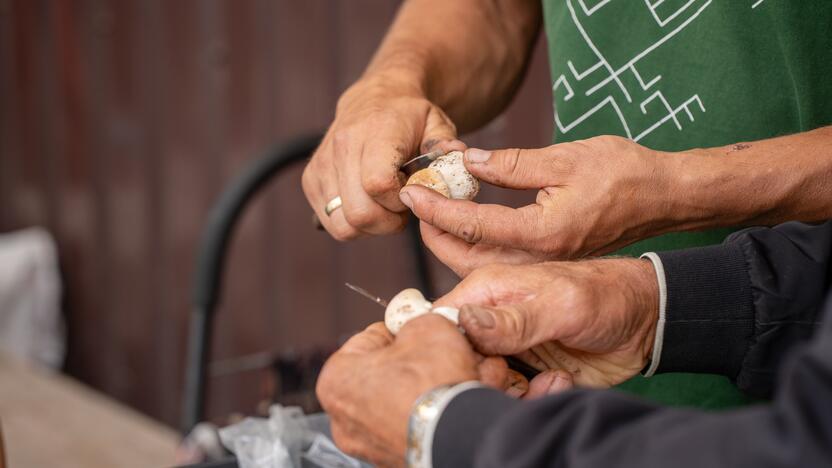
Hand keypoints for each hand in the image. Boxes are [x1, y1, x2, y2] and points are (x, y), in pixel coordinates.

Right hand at [302, 75, 464, 239]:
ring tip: (384, 204)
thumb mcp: (437, 122)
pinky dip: (352, 223)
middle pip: (359, 214)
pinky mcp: (311, 180)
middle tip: (402, 205)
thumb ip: (446, 144)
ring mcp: (322, 165)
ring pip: (342, 225)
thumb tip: (458, 158)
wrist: (376, 98)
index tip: (412, 191)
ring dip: (370, 226)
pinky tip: (368, 202)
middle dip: (388, 221)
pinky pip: (330, 222)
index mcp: (375, 131)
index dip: (399, 201)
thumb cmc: (411, 116)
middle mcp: (342, 147)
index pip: (377, 185)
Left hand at [316, 316, 571, 465]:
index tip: (419, 326)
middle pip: (392, 372)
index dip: (402, 328)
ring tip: (467, 368)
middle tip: (446, 348)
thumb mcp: (427, 325)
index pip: (370, 338)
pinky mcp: (399, 457)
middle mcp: (346, 417)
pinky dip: (444, 408)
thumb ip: (417, 321)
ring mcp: (371, 443)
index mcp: (337, 379)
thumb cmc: (433, 383)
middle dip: (424, 359)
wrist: (460, 433)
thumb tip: (422, 326)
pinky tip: (469, 393)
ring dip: (439, 382)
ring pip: (410, 399)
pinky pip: (423, 422)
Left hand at [398, 135, 678, 275]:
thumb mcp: (565, 158)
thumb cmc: (624, 173)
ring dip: (453, 242)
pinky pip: (501, 261)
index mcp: (544, 232)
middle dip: (435, 234)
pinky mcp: (550, 261)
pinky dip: (476, 245)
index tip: (411, 192)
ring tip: (432, 213)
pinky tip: (466, 224)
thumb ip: (512, 164)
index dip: (437, 209)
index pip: (474, 225)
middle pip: (469, 258)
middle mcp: (541, 257)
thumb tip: (469, 163)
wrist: (665, 197)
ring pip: (483, 264)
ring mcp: (546, 264)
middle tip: (415, 204)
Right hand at [433, 258, 658, 387]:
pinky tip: (559, 383)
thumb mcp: (561, 304)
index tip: (476, 363)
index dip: (447, 347)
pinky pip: (512, 396)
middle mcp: (490, 321)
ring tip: (548, 380)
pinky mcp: (525, 372)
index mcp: (486, 291)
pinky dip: (534, 399)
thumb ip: (514, 318)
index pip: (440, 322)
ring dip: (511, 392)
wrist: (644, 322)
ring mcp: (507, 348)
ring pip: (483, 383)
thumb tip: (464, 322)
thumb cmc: (605, 296)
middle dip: (482, 377)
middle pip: (458, 359)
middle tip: (513, 377)